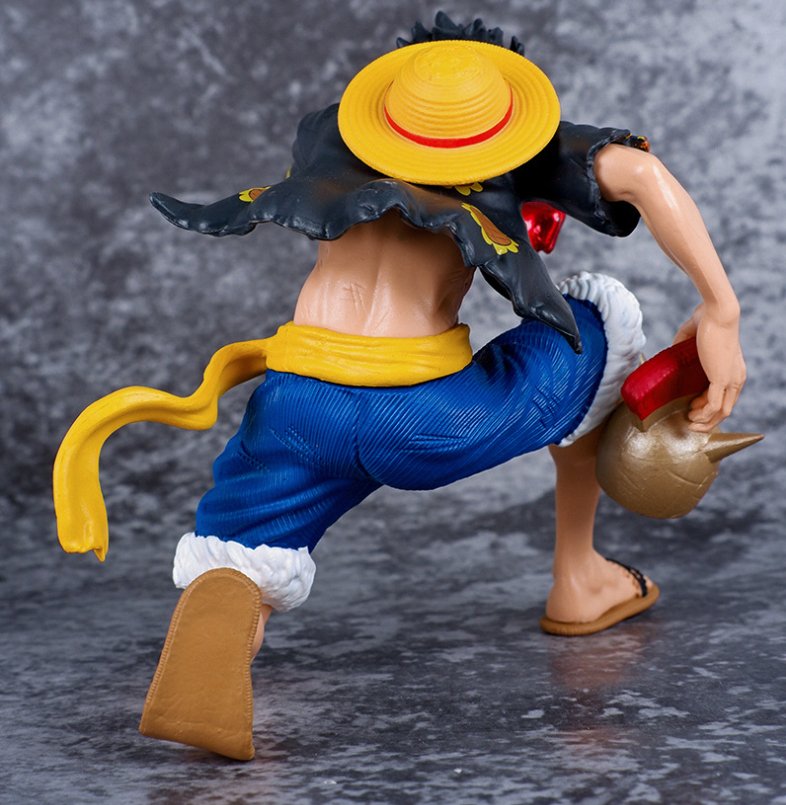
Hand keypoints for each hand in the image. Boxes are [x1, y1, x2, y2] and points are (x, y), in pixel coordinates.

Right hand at [673, 303, 745, 430]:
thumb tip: (673, 348)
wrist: (717, 312)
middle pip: (725, 409)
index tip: (692, 408)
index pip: (725, 397)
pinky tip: (691, 415)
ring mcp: (731, 380)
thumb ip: (683, 343)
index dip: (709, 406)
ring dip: (705, 421)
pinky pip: (714, 406)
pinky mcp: (722, 379)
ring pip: (721, 412)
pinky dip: (703, 415)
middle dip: (707, 420)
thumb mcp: (692, 335)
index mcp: (733, 369)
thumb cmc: (707, 317)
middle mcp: (736, 378)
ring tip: (689, 422)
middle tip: (689, 421)